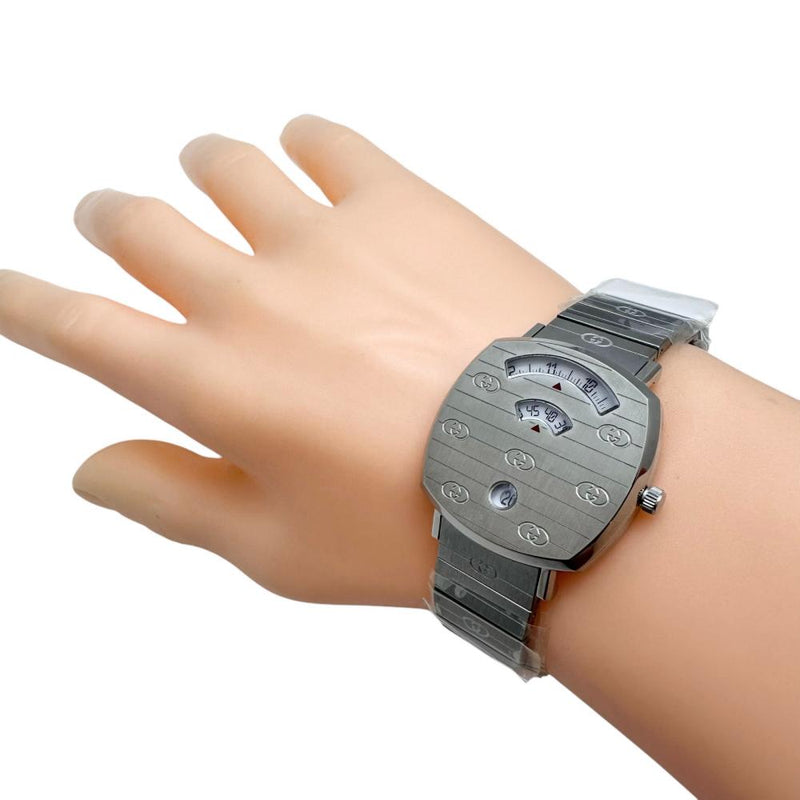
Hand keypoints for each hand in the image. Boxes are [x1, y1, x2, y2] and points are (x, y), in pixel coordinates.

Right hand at [0, 115, 575, 606]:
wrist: (551, 468)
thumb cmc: (417, 527)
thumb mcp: (280, 550)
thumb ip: (173, 501)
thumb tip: (91, 468)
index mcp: (210, 383)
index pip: (77, 327)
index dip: (25, 303)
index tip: (10, 288)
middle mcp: (249, 294)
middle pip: (136, 224)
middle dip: (109, 221)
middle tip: (112, 221)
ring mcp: (324, 236)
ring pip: (221, 163)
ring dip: (199, 168)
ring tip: (206, 174)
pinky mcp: (401, 202)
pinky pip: (325, 138)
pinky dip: (302, 141)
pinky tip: (306, 156)